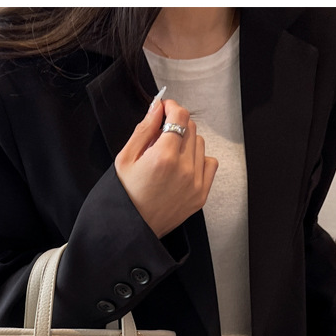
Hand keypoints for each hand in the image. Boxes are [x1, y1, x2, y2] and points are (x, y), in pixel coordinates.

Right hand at [114, 97, 218, 238]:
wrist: (133, 228)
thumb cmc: (126, 195)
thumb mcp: (125, 159)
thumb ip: (143, 130)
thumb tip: (157, 108)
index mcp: (163, 157)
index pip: (179, 116)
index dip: (171, 107)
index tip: (165, 108)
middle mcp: (183, 168)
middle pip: (190, 127)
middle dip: (176, 124)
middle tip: (162, 134)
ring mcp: (195, 183)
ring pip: (200, 144)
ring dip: (187, 142)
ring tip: (170, 154)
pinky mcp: (201, 194)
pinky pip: (210, 163)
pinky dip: (199, 160)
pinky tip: (183, 166)